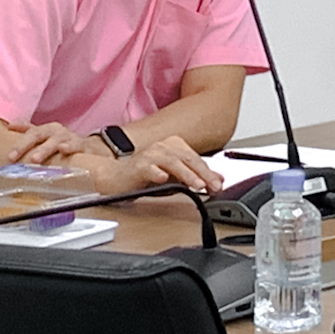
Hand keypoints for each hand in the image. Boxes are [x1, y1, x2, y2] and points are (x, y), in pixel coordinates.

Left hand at [5, 122, 85, 163]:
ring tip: (34, 158)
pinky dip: (69, 147)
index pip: (29, 132)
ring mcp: (70, 138)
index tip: (8, 149)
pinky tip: (63, 149)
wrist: (90, 148)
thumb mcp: (46, 136)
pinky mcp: (82, 146)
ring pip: (55, 141)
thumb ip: (28, 130)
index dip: (18, 139)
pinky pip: (76, 145)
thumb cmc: (62, 143)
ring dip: (44, 148)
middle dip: (24, 145)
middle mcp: (56, 131)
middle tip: (12, 156)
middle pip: (38, 134)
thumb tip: (10, 125)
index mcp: (46, 129)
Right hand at [91, 136, 223, 194]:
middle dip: (204, 174)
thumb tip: (218, 180)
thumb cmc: (145, 177)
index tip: (219, 185)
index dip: (210, 173)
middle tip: (214, 187)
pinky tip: (163, 179)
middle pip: (188, 159)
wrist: (115, 178)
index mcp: (174, 146)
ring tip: (197, 185)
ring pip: (172, 163)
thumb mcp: (174, 178)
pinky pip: (149, 168)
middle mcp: (163, 147)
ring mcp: (150, 155)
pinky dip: (157, 173)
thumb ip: (195, 177)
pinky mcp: (138, 166)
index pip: (196, 159)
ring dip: (186, 175)